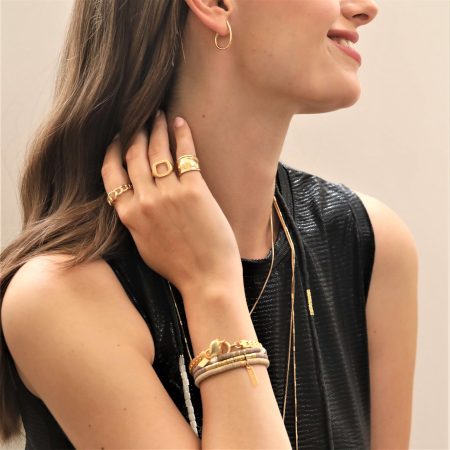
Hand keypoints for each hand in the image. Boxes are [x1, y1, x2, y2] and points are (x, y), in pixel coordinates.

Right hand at [101, 111, 241, 296]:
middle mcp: (145, 200)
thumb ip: (134, 219)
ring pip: (157, 150)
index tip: (117, 137)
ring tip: (158, 113)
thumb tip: (131, 199)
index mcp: (129, 215)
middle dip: (134, 131)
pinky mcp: (195, 190)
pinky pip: (185, 154)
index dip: (113, 150)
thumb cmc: (177, 267)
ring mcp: (170, 194)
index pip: (111, 173)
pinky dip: (182, 135)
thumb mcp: (144, 244)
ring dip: (156, 127)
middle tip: (139, 116)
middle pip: (133, 155)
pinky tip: (180, 122)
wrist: (206, 279)